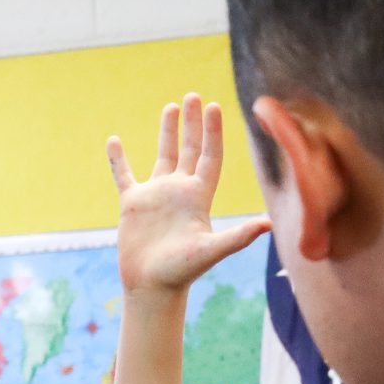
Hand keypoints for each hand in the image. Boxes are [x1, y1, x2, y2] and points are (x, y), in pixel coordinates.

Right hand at [109, 94, 270, 295]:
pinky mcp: (133, 205)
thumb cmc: (182, 272)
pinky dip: (119, 159)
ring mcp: (156, 196)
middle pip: (189, 149)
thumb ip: (238, 236)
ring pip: (163, 156)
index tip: (213, 107)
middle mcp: (179, 192)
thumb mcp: (211, 250)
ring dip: (168, 131)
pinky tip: (114, 141)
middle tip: (194, 96)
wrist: (152, 287)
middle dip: (193, 123)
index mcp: (198, 197)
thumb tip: (269, 225)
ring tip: (171, 106)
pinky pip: (125, 176)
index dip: (212, 132)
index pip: (209, 156)